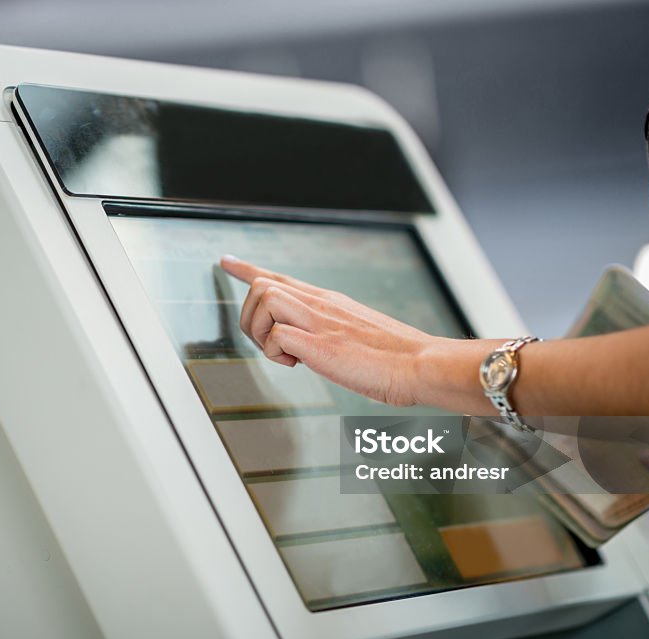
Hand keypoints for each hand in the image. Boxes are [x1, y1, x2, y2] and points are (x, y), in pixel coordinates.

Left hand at [220, 255, 435, 405]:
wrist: (421, 364)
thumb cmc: (396, 358)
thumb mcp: (356, 335)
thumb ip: (330, 334)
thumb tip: (311, 348)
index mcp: (329, 303)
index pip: (281, 278)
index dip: (248, 270)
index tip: (227, 262)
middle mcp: (321, 305)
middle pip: (261, 285)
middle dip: (250, 316)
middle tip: (267, 344)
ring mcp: (320, 321)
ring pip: (264, 299)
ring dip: (261, 331)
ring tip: (284, 355)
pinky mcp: (320, 344)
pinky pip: (276, 336)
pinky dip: (275, 354)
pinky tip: (296, 365)